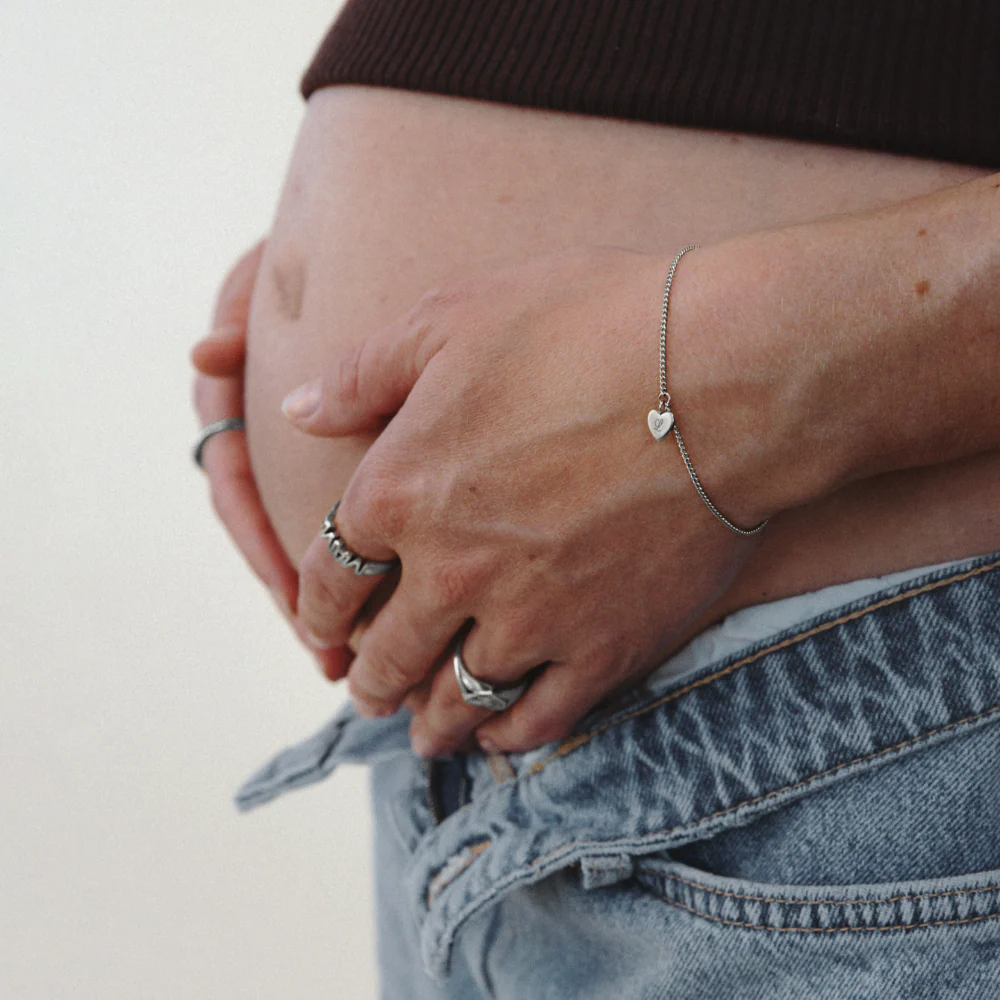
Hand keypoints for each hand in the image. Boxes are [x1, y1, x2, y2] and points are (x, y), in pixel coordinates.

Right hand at [191, 239, 349, 678]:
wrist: (388, 231)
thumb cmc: (327, 247)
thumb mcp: (279, 275)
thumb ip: (245, 310)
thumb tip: (206, 352)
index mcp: (241, 396)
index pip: (235, 484)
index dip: (258, 545)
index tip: (293, 600)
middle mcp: (273, 429)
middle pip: (279, 531)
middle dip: (304, 594)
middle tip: (332, 654)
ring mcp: (313, 441)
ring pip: (324, 530)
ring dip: (341, 592)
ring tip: (371, 654)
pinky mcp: (363, 448)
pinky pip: (367, 513)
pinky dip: (381, 559)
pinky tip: (414, 602)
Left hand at [286, 245, 779, 752]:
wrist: (719, 376)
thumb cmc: (585, 328)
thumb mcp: (452, 318)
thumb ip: (360, 374)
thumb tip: (297, 411)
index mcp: (399, 493)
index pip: (329, 577)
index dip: (317, 609)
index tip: (323, 626)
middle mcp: (450, 571)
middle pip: (388, 654)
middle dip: (369, 677)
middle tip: (370, 686)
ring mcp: (529, 619)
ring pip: (455, 700)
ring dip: (429, 722)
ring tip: (424, 732)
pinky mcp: (604, 649)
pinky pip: (539, 719)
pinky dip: (508, 736)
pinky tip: (498, 735)